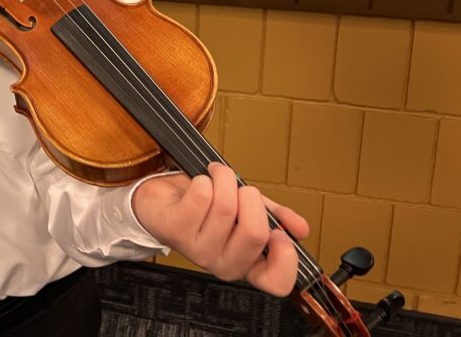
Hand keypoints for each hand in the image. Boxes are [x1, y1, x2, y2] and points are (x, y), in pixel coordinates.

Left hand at [131, 163, 309, 296]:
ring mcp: (197, 250)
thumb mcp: (245, 210)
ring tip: (216, 178)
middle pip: (254, 233)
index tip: (279, 233)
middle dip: (251, 198)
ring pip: (225, 207)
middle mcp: (222, 263)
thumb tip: (300, 228)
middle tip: (240, 189)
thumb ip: (274, 217)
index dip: (285, 255)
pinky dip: (203, 179)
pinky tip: (198, 183)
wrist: (161, 198)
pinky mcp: (175, 230)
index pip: (276, 282)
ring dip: (224, 180)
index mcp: (245, 263)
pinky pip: (202, 195)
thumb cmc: (203, 206)